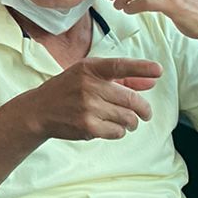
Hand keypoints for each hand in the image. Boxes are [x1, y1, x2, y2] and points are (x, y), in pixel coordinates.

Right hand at [19, 56, 161, 142]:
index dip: (141, 68)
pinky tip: (110, 127)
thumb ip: (122, 79)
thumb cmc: (68, 90)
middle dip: (144, 109)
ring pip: (128, 118)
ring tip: (124, 121)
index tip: (158, 70)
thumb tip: (152, 82)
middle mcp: (88, 85)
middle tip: (145, 114)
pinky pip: (118, 132)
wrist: (39, 110)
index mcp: (89, 68)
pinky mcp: (87, 126)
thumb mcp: (89, 77)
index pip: (120, 66)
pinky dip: (119, 131)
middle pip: (131, 100)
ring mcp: (88, 107)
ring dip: (131, 122)